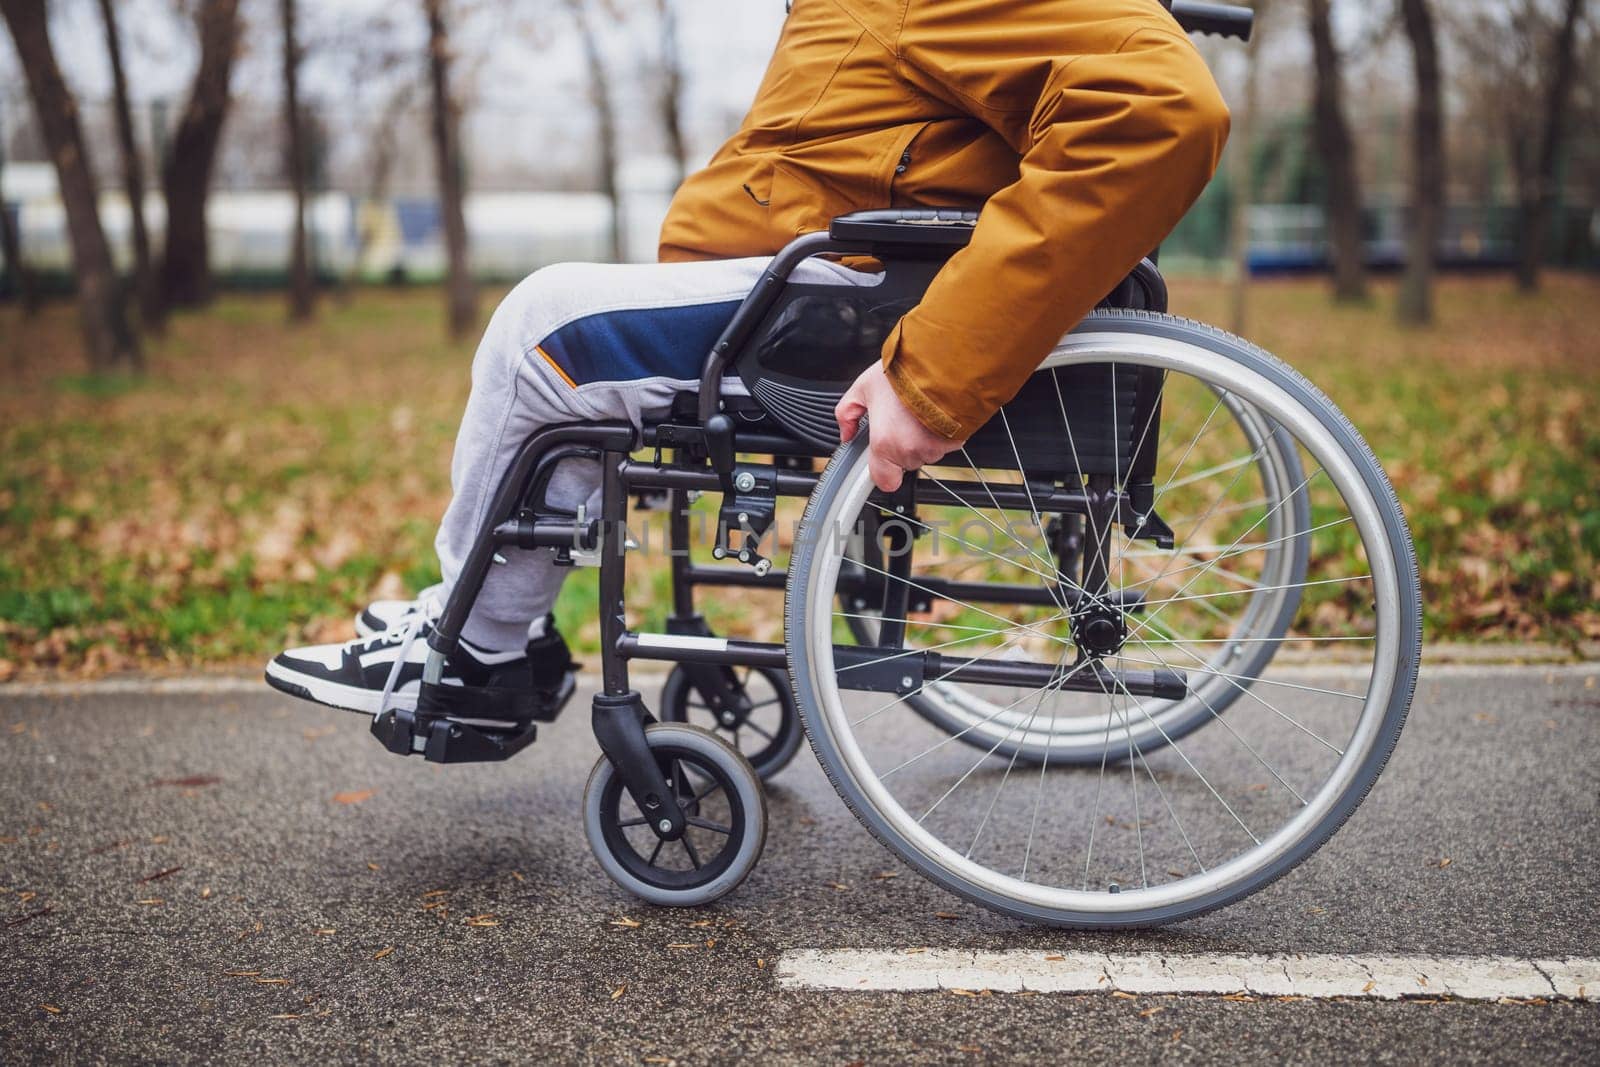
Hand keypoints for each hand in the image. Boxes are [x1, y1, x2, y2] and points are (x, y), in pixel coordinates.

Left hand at [835, 361, 961, 491]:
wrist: (941, 360)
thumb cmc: (906, 371)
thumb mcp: (863, 387)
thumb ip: (847, 413)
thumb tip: (846, 433)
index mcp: (885, 443)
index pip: (885, 481)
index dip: (884, 472)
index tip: (882, 460)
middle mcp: (911, 450)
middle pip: (906, 462)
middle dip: (903, 445)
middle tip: (901, 419)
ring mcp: (935, 447)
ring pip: (926, 452)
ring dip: (923, 439)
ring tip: (918, 412)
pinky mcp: (956, 440)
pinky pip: (945, 444)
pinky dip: (941, 433)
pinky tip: (934, 413)